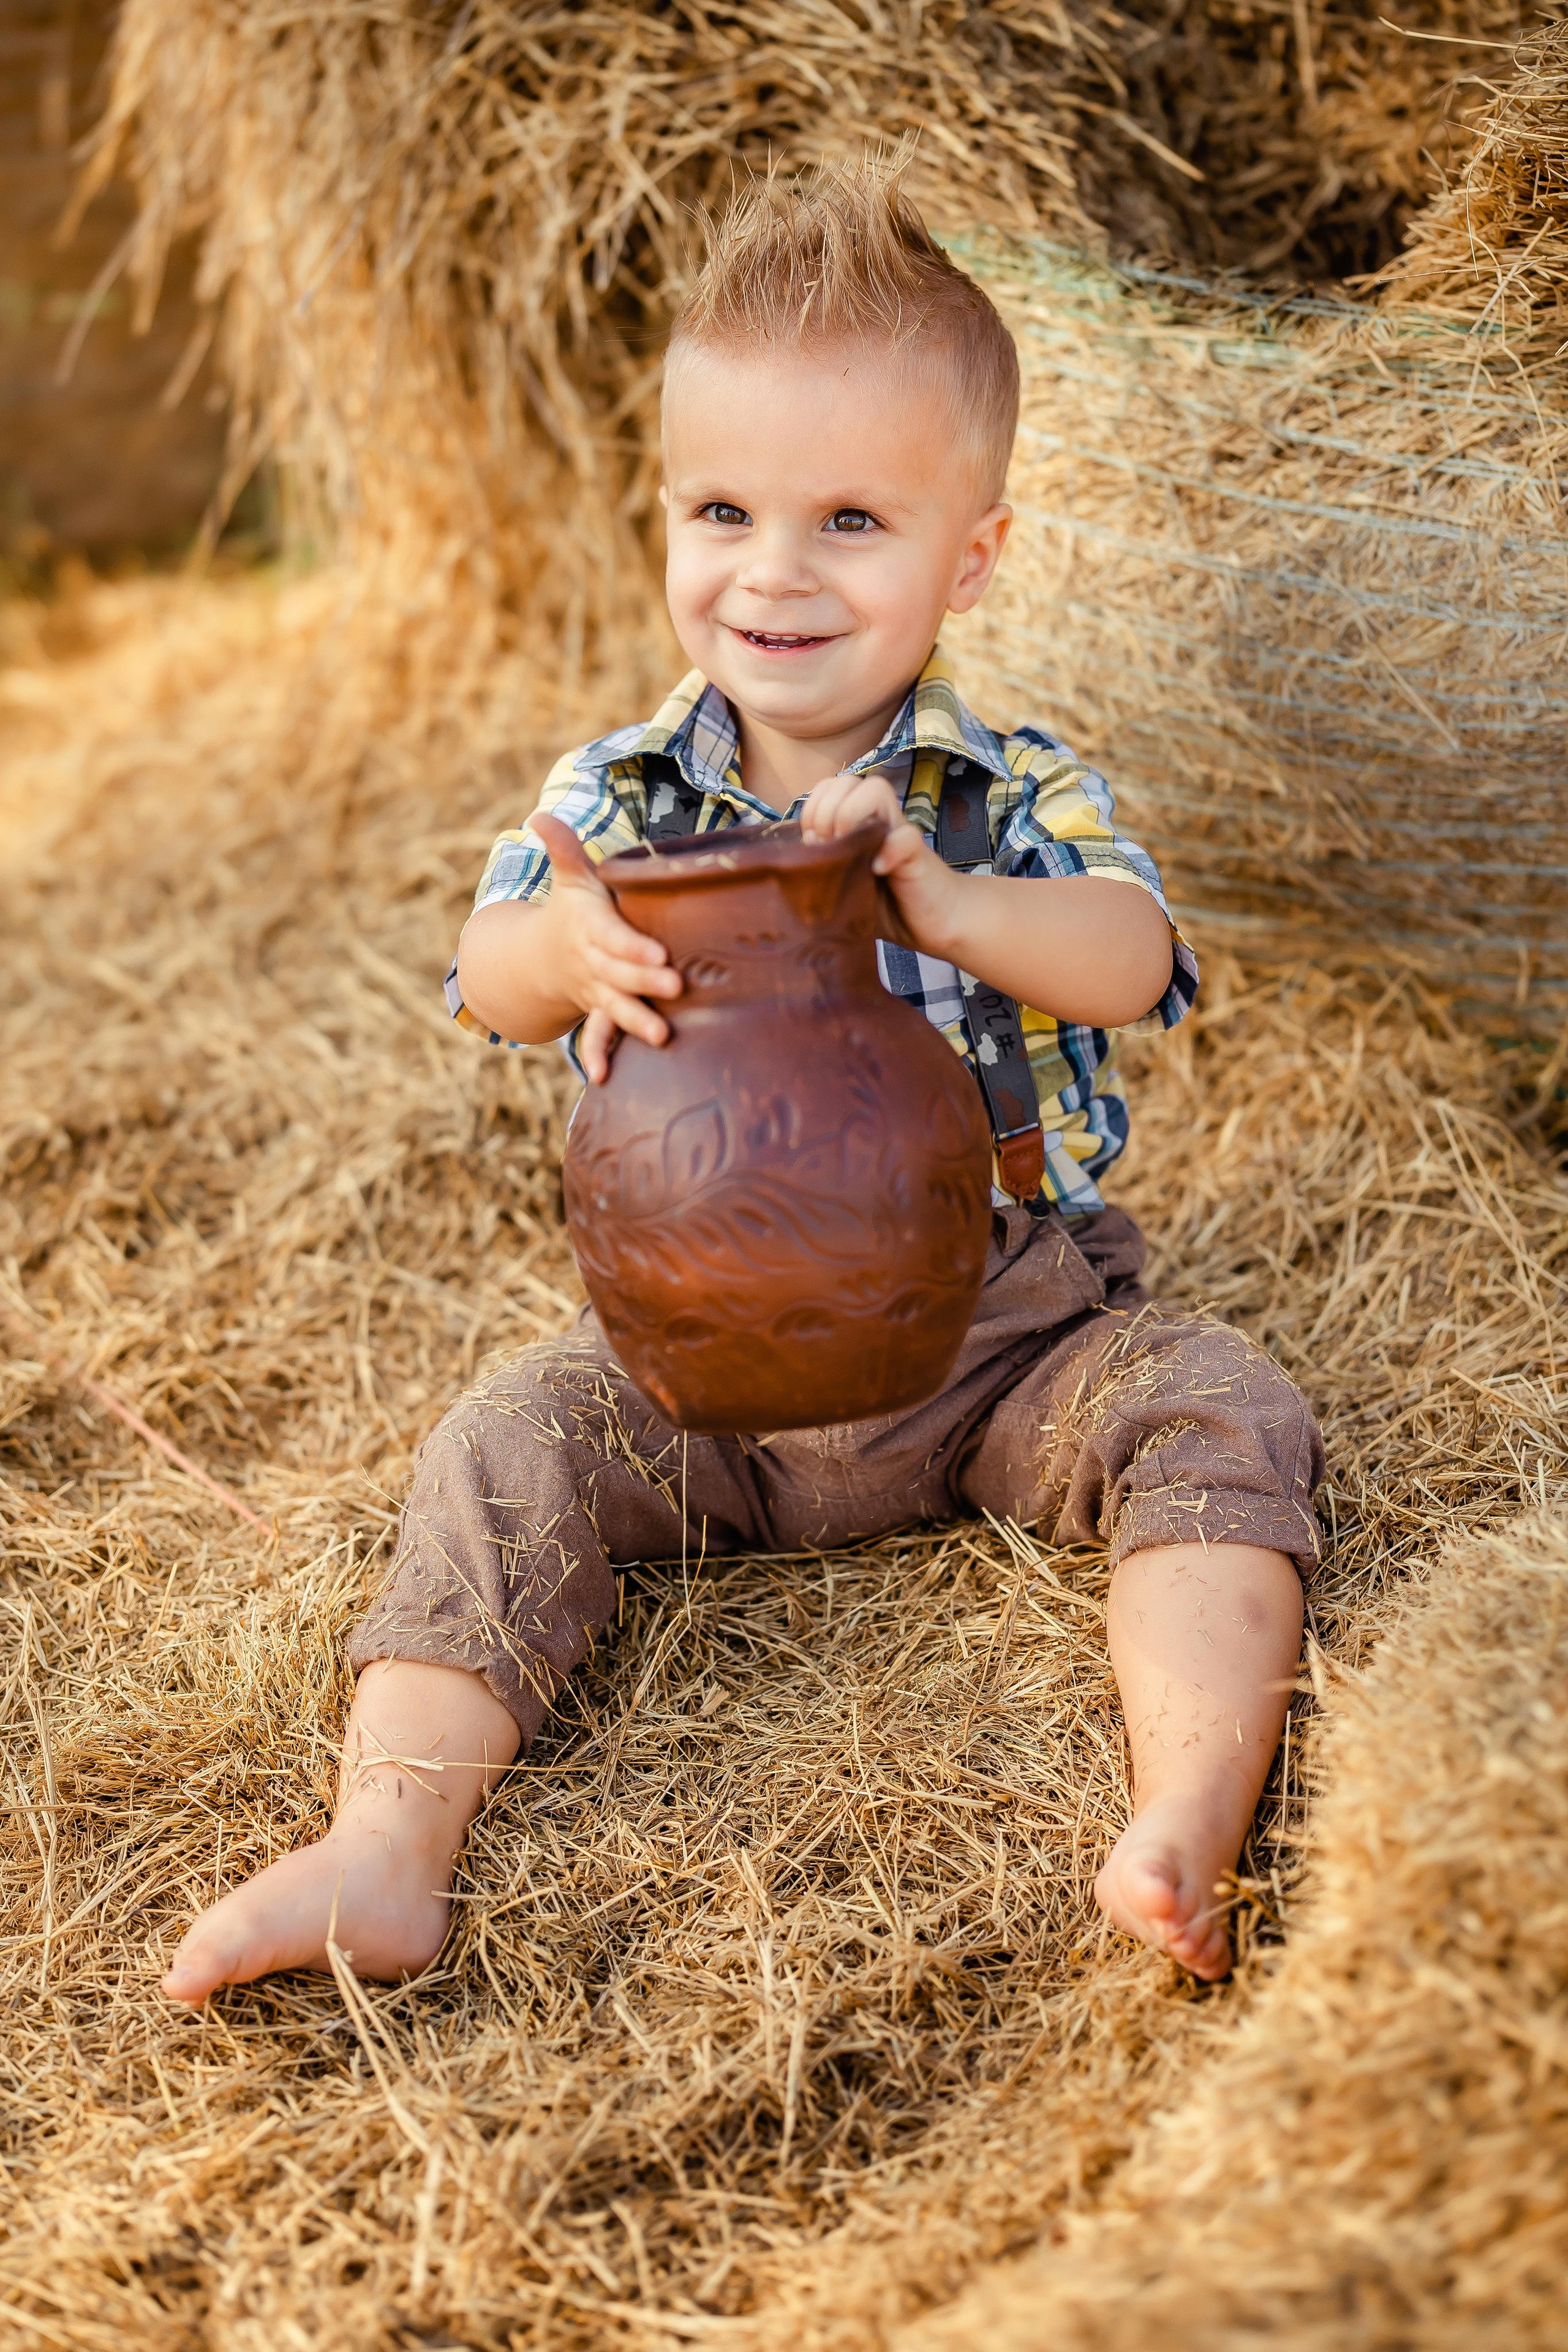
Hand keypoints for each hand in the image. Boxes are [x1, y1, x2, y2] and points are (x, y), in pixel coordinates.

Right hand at [526, 812, 680, 1079]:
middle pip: (619, 973)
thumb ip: (563, 848)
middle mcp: (593, 962)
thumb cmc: (573, 912)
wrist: (544, 959)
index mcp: (590, 927)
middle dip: (645, 982)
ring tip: (661, 1035)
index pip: (612, 936)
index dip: (632, 946)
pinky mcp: (600, 1011)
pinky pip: (596, 1035)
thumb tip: (538, 815)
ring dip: (635, 1022)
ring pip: (615, 1007)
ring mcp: (597, 990)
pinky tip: (601, 1077)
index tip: (658, 953)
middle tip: (677, 986)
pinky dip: (597, 1055)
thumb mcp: (571, 879)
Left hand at [800, 770, 961, 955]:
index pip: (827, 786)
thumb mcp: (844, 888)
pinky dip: (888, 852)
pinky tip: (878, 871)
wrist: (937, 923)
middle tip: (829, 849)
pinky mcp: (918, 854)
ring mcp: (899, 832)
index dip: (813, 809)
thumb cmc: (887, 906)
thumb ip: (821, 872)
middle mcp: (878, 819)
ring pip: (875, 789)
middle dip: (826, 812)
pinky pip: (905, 837)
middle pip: (846, 780)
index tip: (812, 844)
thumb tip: (791, 860)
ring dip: (852, 816)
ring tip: (850, 853)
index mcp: (858, 823)